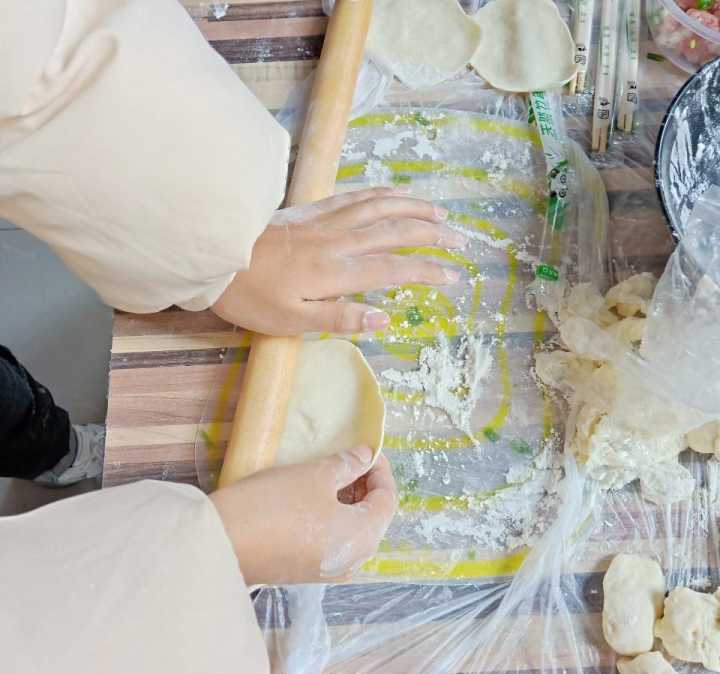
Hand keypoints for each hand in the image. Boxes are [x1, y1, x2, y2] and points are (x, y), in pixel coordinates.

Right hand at [210, 448, 396, 584]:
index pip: (388, 499)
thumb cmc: (276, 505)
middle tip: (348, 459)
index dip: (380, 470)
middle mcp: (353, 560)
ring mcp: (329, 570)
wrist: (223, 545)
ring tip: (330, 475)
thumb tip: (365, 457)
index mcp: (364, 536)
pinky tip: (313, 499)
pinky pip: (332, 541)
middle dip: (365, 486)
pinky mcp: (306, 572)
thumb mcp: (315, 476)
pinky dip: (331, 518)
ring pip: (352, 530)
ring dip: (347, 501)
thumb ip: (347, 465)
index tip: (366, 448)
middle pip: (373, 518)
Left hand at [211, 187, 465, 334]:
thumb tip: (384, 316)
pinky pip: (354, 196)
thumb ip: (340, 318)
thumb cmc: (252, 298)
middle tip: (459, 239)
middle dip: (431, 235)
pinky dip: (380, 193)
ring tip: (438, 212)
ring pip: (379, 206)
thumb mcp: (293, 322)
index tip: (452, 276)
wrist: (214, 258)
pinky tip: (393, 192)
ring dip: (412, 207)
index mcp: (336, 272)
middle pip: (395, 231)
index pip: (393, 269)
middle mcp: (338, 241)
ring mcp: (325, 221)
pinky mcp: (311, 211)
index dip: (426, 271)